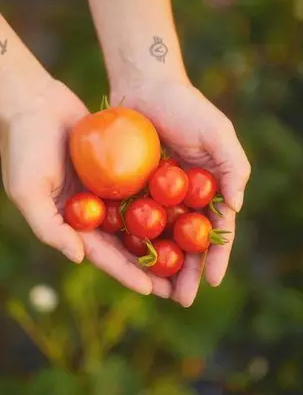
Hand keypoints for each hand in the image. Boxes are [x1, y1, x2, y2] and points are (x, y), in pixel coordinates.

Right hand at [0, 80, 170, 297]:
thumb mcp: (27, 190)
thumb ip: (49, 227)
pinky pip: (141, 187)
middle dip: (150, 265)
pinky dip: (160, 199)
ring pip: (139, 219)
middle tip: (178, 284)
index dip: (126, 273)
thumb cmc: (23, 147)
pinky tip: (184, 208)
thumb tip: (79, 258)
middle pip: (126, 244)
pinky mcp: (117, 169)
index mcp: (72, 223)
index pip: (102, 254)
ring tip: (188, 252)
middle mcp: (92, 210)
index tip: (152, 289)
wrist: (34, 104)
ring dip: (161, 236)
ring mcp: (106, 189)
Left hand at [111, 78, 250, 306]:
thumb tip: (237, 209)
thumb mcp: (218, 134)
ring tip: (156, 291)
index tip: (211, 281)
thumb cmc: (186, 107)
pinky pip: (132, 218)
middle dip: (186, 271)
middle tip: (180, 299)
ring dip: (159, 265)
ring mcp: (157, 194)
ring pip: (160, 237)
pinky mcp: (132, 187)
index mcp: (208, 187)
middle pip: (187, 241)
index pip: (215, 229)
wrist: (145, 85)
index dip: (216, 256)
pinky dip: (133, 240)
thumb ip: (234, 169)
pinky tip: (129, 261)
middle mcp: (184, 196)